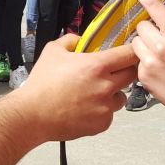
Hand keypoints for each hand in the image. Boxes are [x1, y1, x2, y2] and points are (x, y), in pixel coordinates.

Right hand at [13, 34, 137, 141]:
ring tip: (93, 94)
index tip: (129, 52)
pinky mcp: (102, 124)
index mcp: (97, 65)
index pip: (128, 54)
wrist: (33, 114)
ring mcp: (106, 107)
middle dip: (124, 71)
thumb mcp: (52, 51)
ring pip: (121, 97)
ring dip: (113, 93)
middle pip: (132, 75)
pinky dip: (101, 111)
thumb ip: (70, 40)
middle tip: (112, 72)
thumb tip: (81, 41)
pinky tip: (85, 109)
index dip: (131, 52)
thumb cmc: (42, 82)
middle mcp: (106, 86)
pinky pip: (109, 114)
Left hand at [124, 0, 164, 123]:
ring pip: (136, 42)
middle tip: (161, 44)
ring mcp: (150, 60)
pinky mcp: (143, 75)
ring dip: (144, 46)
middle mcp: (161, 44)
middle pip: (141, 26)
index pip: (154, 6)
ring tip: (160, 59)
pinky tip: (160, 73)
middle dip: (149, 32)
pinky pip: (137, 61)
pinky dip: (144, 64)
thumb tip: (161, 17)